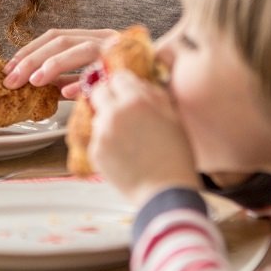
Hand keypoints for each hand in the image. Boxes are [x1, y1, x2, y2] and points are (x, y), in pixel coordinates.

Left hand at [2, 28, 118, 92]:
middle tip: (11, 79)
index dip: (29, 50)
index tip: (9, 68)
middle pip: (60, 39)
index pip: (55, 36)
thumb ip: (66, 78)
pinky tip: (66, 94)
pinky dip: (81, 80)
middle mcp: (103, 36)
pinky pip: (101, 68)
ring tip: (33, 82)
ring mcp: (116, 47)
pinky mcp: (127, 61)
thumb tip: (35, 83)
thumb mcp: (89, 80)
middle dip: (31, 58)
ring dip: (51, 64)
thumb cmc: (125, 85)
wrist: (168, 91)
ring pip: (77, 47)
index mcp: (91, 38)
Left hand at [88, 71, 198, 208]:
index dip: (123, 85)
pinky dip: (107, 142)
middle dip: (108, 97)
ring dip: (108, 121)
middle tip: (122, 111)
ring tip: (129, 139)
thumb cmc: (175, 157)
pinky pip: (97, 138)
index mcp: (136, 101)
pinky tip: (124, 154)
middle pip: (99, 92)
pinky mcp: (95, 152)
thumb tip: (138, 82)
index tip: (127, 91)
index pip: (117, 77)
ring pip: (98, 116)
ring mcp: (102, 133)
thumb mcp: (173, 118)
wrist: (165, 193)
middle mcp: (114, 113)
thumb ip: (153, 94)